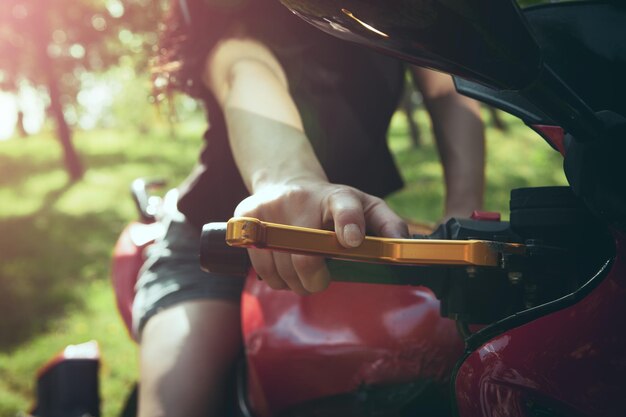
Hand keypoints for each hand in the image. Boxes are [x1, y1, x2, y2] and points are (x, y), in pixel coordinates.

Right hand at [234, 180, 407, 294]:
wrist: (285, 183)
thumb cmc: (333, 206)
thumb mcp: (366, 207)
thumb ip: (388, 224)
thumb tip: (403, 247)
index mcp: (337, 196)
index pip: (345, 207)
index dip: (348, 224)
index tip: (352, 241)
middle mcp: (301, 198)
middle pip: (306, 257)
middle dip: (315, 280)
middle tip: (320, 281)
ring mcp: (270, 206)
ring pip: (281, 269)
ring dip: (294, 282)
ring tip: (301, 270)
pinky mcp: (245, 217)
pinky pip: (261, 267)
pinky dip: (274, 277)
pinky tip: (283, 265)